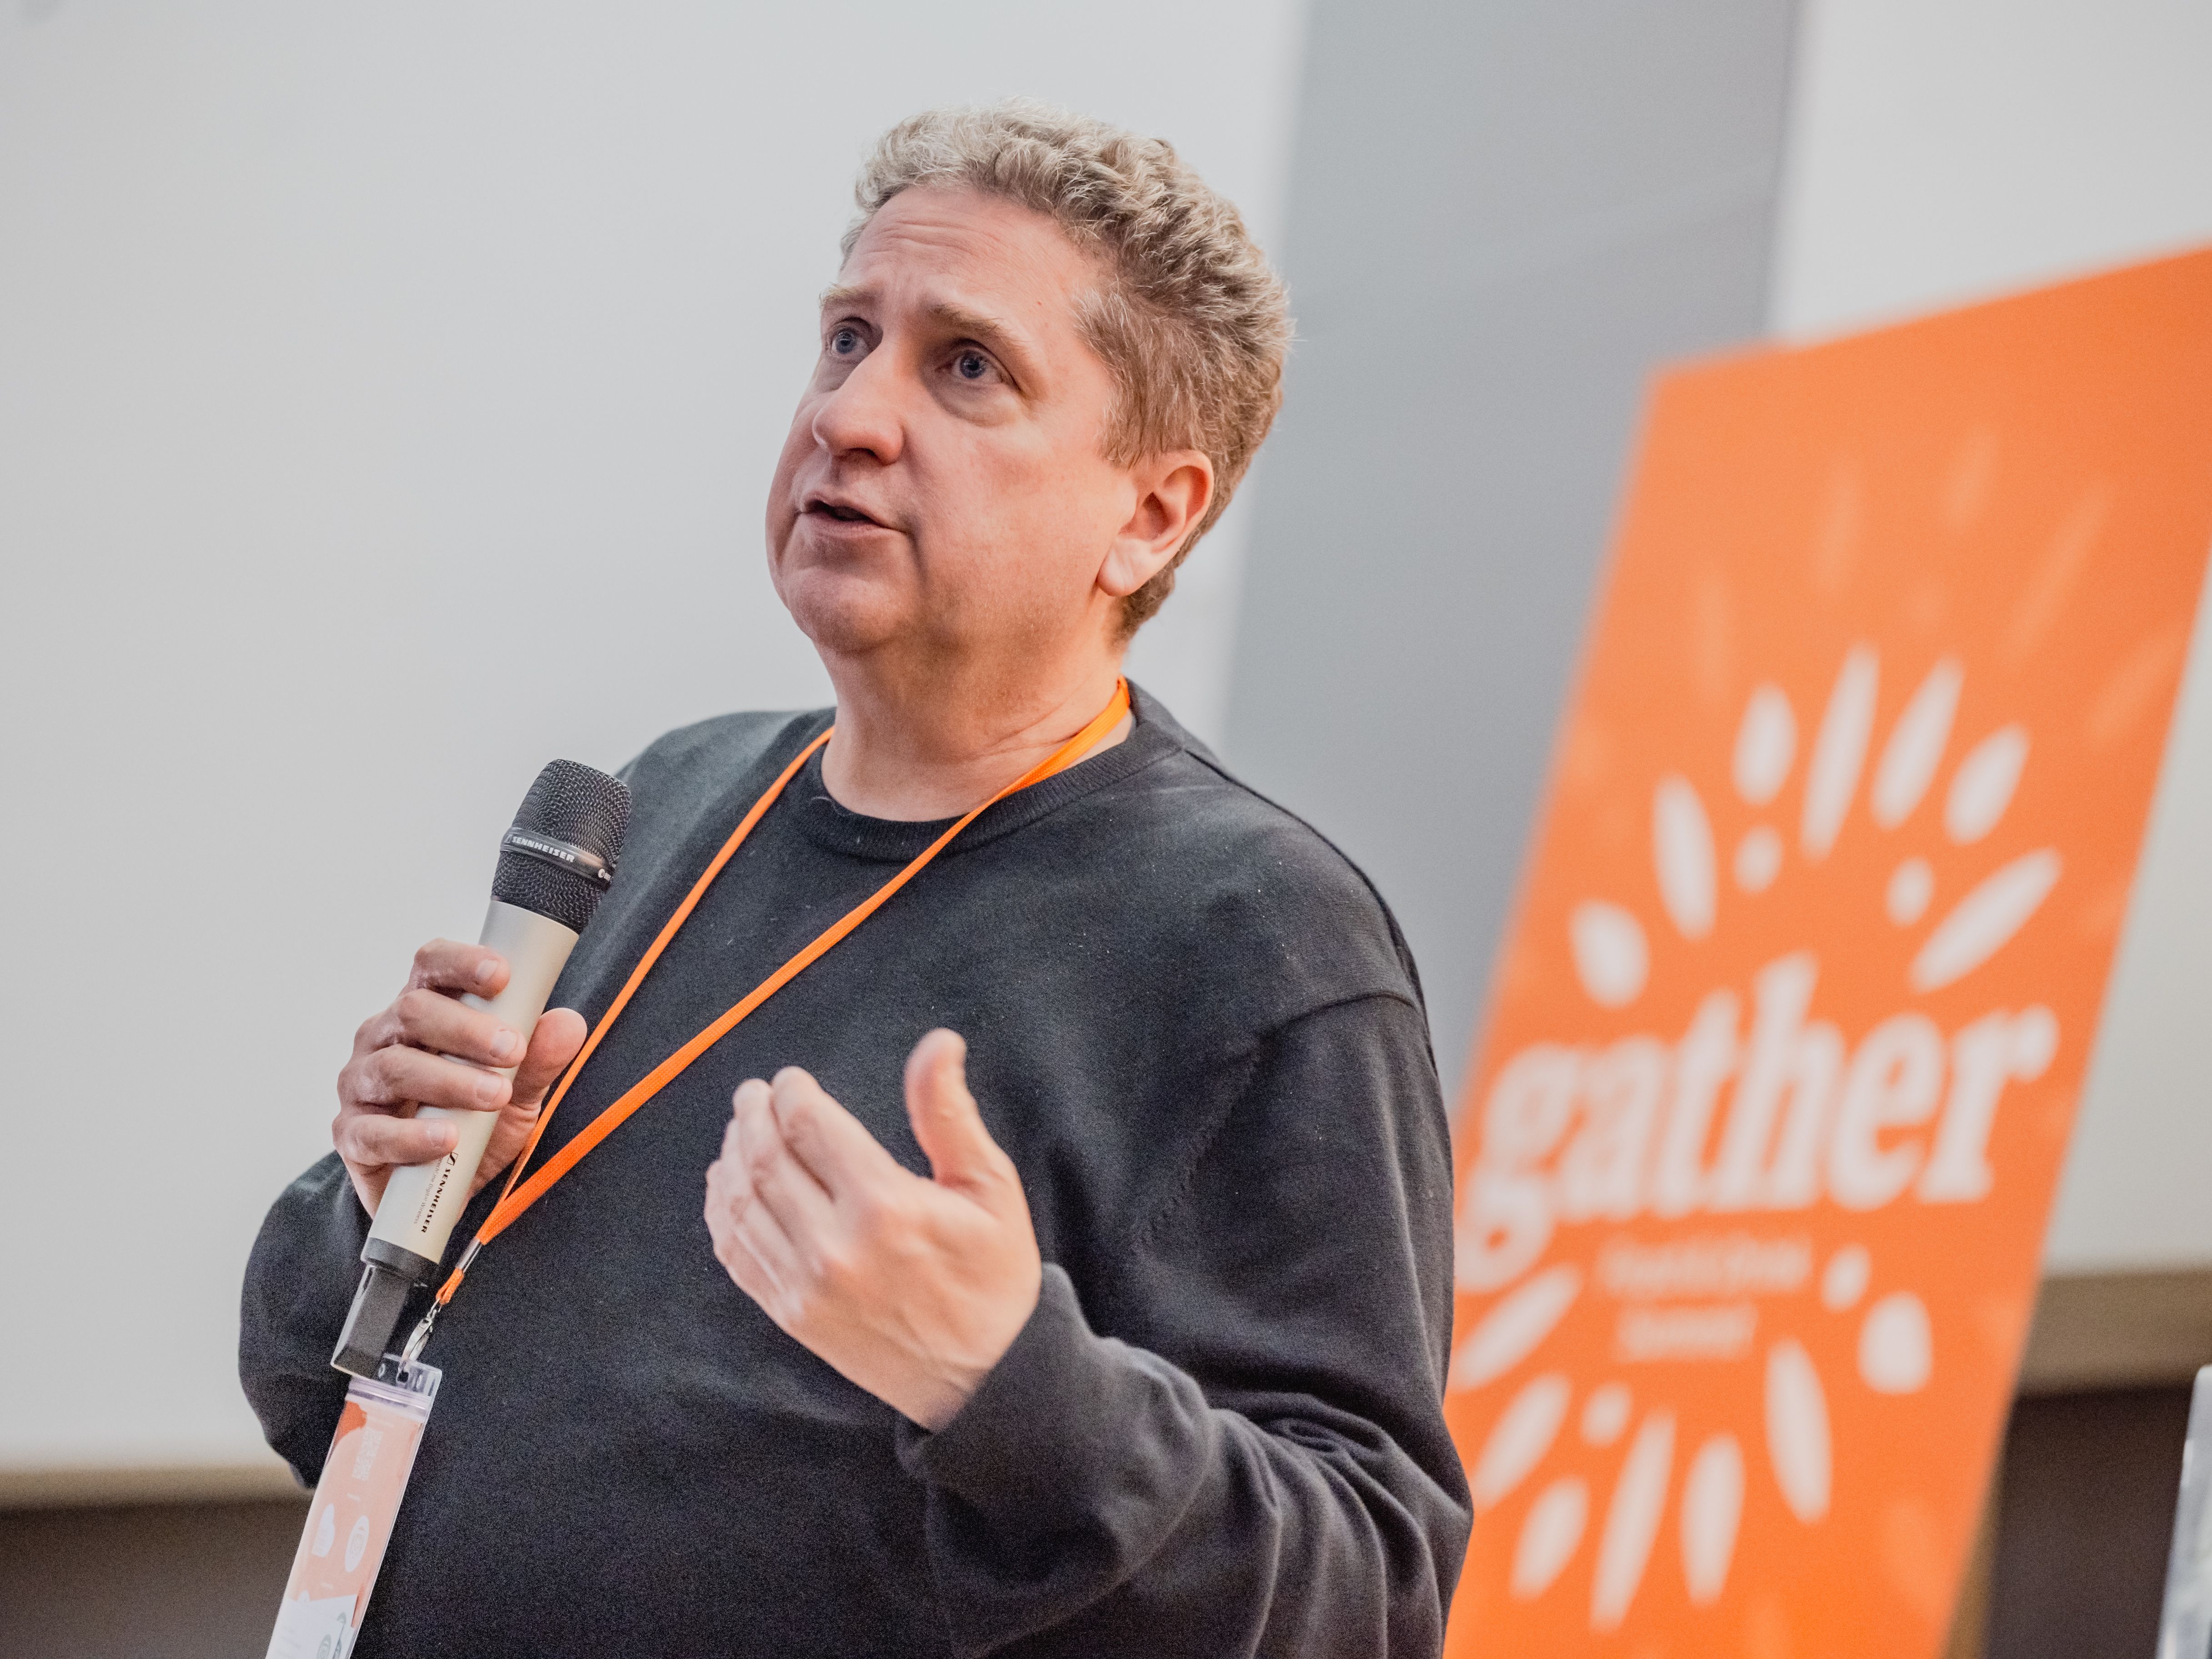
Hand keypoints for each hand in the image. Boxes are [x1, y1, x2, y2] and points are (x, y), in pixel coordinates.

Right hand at [333, 938, 586, 1215]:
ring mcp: (362, 1084)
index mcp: (424, 1010)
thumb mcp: (519, 1089)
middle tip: (512, 1049)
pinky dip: (413, 1136)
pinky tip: (448, 1139)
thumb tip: (569, 1025)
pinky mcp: (352, 1135)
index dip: (461, 963)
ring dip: (450, 1080)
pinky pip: (373, 1132)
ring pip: (395, 1067)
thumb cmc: (477, 1120)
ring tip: (494, 1095)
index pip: (432, 966)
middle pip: (414, 1012)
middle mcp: (385, 1038)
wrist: (445, 1188)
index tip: (501, 975)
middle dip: (466, 1028)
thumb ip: (539, 1058)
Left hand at [703, 1029, 1042, 1430]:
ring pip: (742, 1203)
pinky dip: (722, 1212)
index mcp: (885, 1205)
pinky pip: (737, 1254)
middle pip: (766, 1158)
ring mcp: (807, 1286)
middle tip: (753, 1094)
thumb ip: (949, 1114)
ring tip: (739, 1130)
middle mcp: (835, 1246)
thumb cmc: (995, 1276)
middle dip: (752, 1115)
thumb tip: (937, 1043)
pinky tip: (725, 1185)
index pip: (811, 1126)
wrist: (985, 1378)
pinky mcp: (792, 1316)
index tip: (791, 1080)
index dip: (791, 1093)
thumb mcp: (989, 1188)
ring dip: (732, 1156)